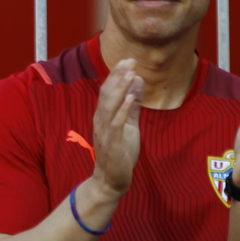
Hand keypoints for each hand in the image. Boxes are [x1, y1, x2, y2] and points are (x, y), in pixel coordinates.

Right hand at [89, 59, 142, 196]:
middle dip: (117, 77)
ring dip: (120, 88)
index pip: (108, 91)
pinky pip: (116, 123)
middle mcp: (101, 121)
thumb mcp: (130, 125)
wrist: (111, 180)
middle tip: (129, 60)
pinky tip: (130, 97)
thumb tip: (137, 82)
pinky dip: (123, 109)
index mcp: (104, 117)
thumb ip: (133, 104)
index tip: (127, 60)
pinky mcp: (112, 143)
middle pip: (107, 95)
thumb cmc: (120, 152)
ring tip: (130, 73)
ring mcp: (105, 132)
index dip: (116, 75)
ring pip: (110, 106)